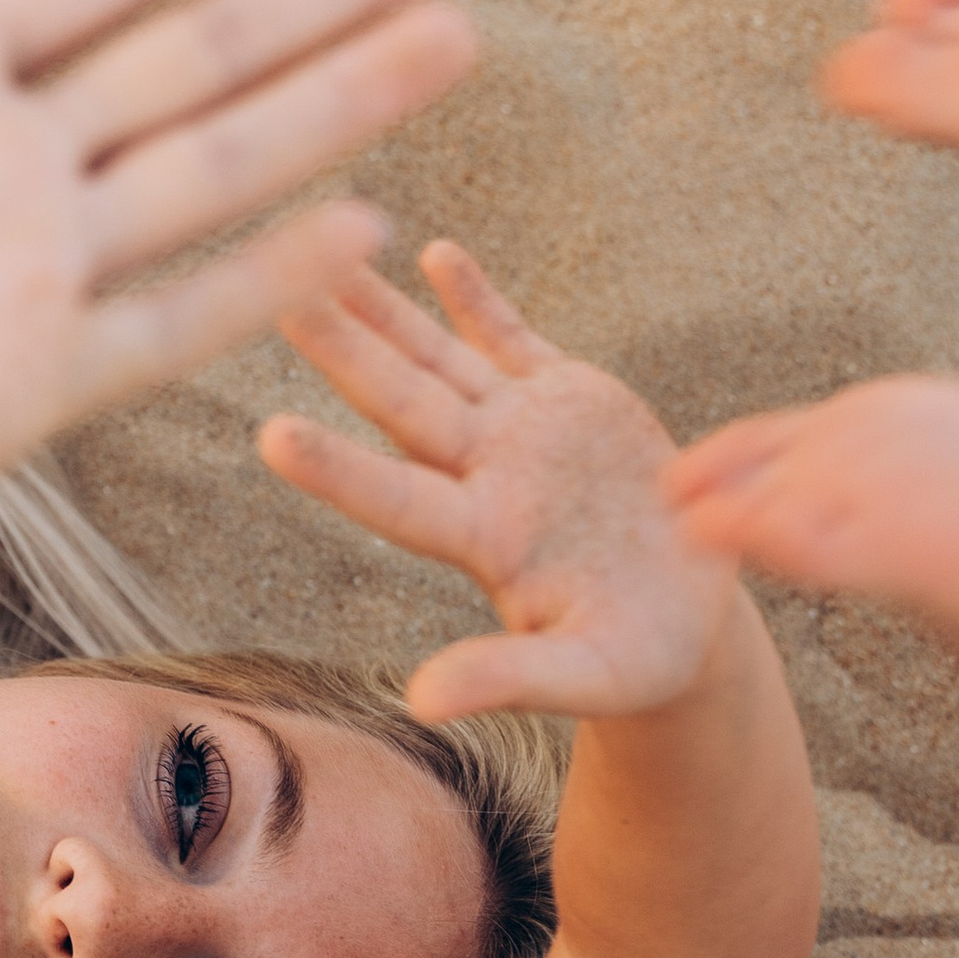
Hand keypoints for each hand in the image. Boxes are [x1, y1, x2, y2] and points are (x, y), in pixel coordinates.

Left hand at [259, 244, 736, 719]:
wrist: (686, 618)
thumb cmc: (642, 662)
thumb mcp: (590, 677)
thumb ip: (510, 678)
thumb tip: (423, 703)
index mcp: (488, 542)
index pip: (398, 500)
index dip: (339, 469)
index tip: (271, 435)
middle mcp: (489, 478)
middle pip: (403, 407)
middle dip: (344, 352)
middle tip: (277, 298)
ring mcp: (523, 434)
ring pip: (439, 361)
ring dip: (384, 312)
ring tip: (325, 258)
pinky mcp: (570, 401)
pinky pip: (512, 340)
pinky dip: (477, 298)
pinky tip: (434, 254)